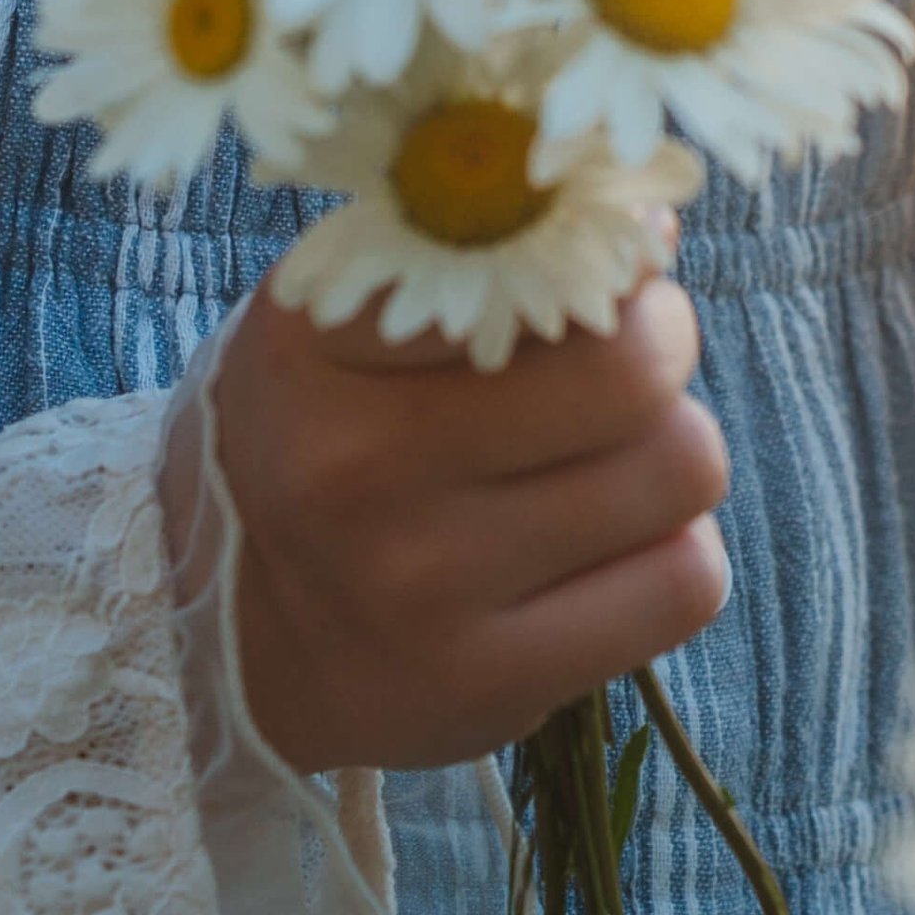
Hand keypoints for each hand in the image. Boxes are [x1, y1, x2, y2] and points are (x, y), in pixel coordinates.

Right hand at [210, 252, 730, 773]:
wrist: (227, 641)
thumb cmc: (319, 447)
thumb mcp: (346, 327)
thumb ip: (478, 263)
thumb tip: (647, 228)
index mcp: (311, 346)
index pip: (531, 256)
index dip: (597, 262)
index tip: (587, 283)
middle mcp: (354, 465)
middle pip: (636, 366)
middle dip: (655, 357)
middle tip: (616, 381)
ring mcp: (420, 585)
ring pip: (681, 469)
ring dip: (667, 464)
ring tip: (597, 477)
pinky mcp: (486, 686)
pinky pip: (686, 584)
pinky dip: (673, 562)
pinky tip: (604, 562)